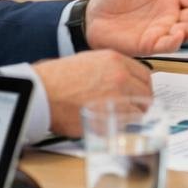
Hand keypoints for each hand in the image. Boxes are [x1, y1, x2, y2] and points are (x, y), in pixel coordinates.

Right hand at [32, 51, 152, 137]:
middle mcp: (121, 78)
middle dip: (141, 103)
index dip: (142, 87)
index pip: (145, 76)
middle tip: (134, 109)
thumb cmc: (57, 78)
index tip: (139, 93)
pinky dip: (120, 127)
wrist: (42, 93)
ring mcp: (117, 98)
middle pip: (146, 94)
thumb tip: (123, 79)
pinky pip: (125, 125)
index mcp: (116, 61)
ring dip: (131, 116)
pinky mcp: (109, 117)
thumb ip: (110, 68)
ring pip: (139, 111)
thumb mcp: (88, 61)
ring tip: (117, 117)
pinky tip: (108, 124)